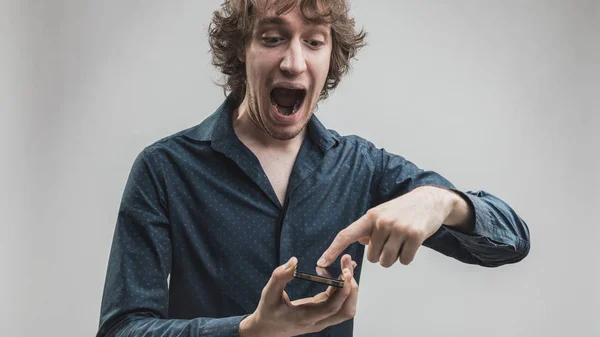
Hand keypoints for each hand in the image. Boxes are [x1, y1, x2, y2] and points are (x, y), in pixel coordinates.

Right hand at [239, 254, 358, 336]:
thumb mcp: (269, 293)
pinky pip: (339, 303)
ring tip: (347, 267)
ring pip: (346, 309)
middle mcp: (318, 321)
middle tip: (348, 265)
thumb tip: (294, 261)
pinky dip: (343, 288)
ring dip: (350, 289)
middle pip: (346, 310)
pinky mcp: (322, 313)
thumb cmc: (268, 311)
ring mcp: (322, 319)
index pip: (332, 307)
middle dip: (352, 287)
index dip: (343, 291)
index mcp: (306, 317)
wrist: (267, 329)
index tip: (346, 272)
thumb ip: (280, 276)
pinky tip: (341, 272)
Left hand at [318, 186, 466, 267]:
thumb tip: (359, 242)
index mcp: (370, 217)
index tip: (321, 263)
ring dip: (394, 257)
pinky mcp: (414, 236)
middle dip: (381, 254)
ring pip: (386, 261)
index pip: (346, 235)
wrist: (430, 200)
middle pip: (372, 257)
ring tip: (402, 241)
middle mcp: (381, 222)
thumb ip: (368, 229)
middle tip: (392, 240)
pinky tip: (412, 243)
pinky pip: (404, 260)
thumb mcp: (382, 213)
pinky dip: (407, 257)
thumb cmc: (403, 209)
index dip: (332, 250)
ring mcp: (398, 228)